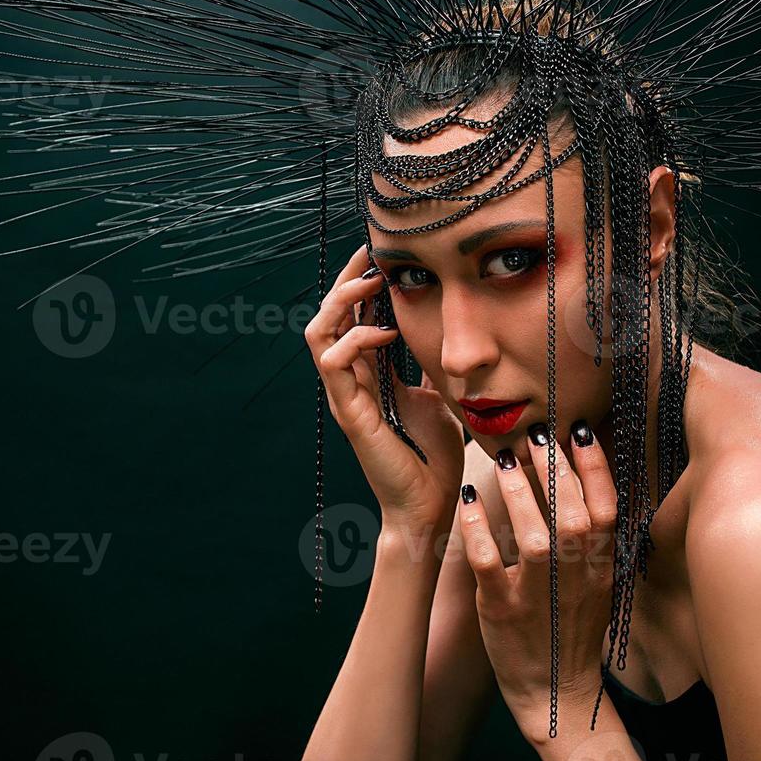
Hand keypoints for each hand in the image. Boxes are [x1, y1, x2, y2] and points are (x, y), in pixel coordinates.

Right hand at [305, 242, 466, 536]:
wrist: (431, 504)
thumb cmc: (434, 455)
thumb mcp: (437, 393)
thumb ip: (428, 364)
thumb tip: (442, 331)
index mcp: (369, 375)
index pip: (350, 317)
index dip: (360, 284)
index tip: (381, 255)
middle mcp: (351, 382)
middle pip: (327, 317)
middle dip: (345, 281)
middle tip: (370, 256)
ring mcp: (346, 397)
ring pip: (318, 334)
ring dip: (341, 302)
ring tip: (368, 284)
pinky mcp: (351, 414)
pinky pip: (334, 364)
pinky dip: (355, 340)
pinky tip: (384, 333)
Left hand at [457, 421, 619, 740]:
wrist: (556, 693)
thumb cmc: (572, 627)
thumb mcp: (599, 581)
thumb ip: (595, 534)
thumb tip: (586, 475)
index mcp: (602, 568)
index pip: (606, 509)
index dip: (596, 468)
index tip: (579, 430)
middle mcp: (575, 580)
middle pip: (575, 518)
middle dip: (557, 471)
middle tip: (538, 435)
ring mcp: (539, 597)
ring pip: (535, 539)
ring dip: (521, 495)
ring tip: (504, 459)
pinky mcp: (502, 610)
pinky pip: (488, 563)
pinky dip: (477, 529)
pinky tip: (468, 498)